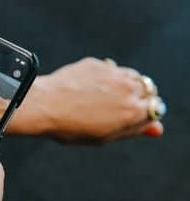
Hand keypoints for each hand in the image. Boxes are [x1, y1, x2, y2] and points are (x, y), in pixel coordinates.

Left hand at [9, 57, 164, 142]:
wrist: (43, 106)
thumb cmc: (71, 127)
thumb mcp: (105, 136)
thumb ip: (133, 130)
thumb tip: (158, 128)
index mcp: (135, 111)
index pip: (156, 108)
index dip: (145, 113)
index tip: (131, 116)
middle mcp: (129, 88)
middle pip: (148, 89)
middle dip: (139, 97)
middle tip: (118, 107)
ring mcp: (114, 73)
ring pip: (132, 76)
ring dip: (126, 85)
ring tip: (105, 98)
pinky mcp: (98, 64)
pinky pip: (111, 69)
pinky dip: (107, 77)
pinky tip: (89, 88)